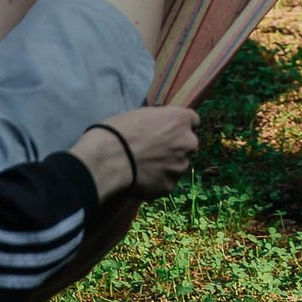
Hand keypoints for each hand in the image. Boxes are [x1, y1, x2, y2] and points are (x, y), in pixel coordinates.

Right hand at [67, 104, 200, 202]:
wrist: (108, 160)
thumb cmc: (119, 132)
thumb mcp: (142, 114)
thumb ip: (160, 121)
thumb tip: (160, 127)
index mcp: (181, 119)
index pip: (193, 120)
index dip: (179, 127)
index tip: (169, 131)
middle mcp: (188, 142)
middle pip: (188, 144)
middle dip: (176, 147)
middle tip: (155, 152)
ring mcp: (180, 166)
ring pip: (178, 165)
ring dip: (167, 166)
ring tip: (144, 168)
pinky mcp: (170, 186)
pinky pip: (166, 183)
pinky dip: (157, 182)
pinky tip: (140, 179)